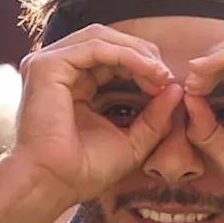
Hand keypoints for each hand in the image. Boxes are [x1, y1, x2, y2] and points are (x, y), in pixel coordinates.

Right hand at [14, 24, 183, 207]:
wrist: (55, 184)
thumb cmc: (85, 171)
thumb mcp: (132, 141)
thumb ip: (155, 116)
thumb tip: (177, 89)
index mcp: (73, 85)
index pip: (111, 58)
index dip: (143, 65)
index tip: (168, 84)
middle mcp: (59, 70)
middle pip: (107, 41)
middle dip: (142, 54)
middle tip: (167, 75)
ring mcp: (49, 65)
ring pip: (101, 38)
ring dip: (137, 52)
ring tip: (160, 73)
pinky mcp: (46, 66)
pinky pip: (95, 47)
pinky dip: (125, 55)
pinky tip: (147, 71)